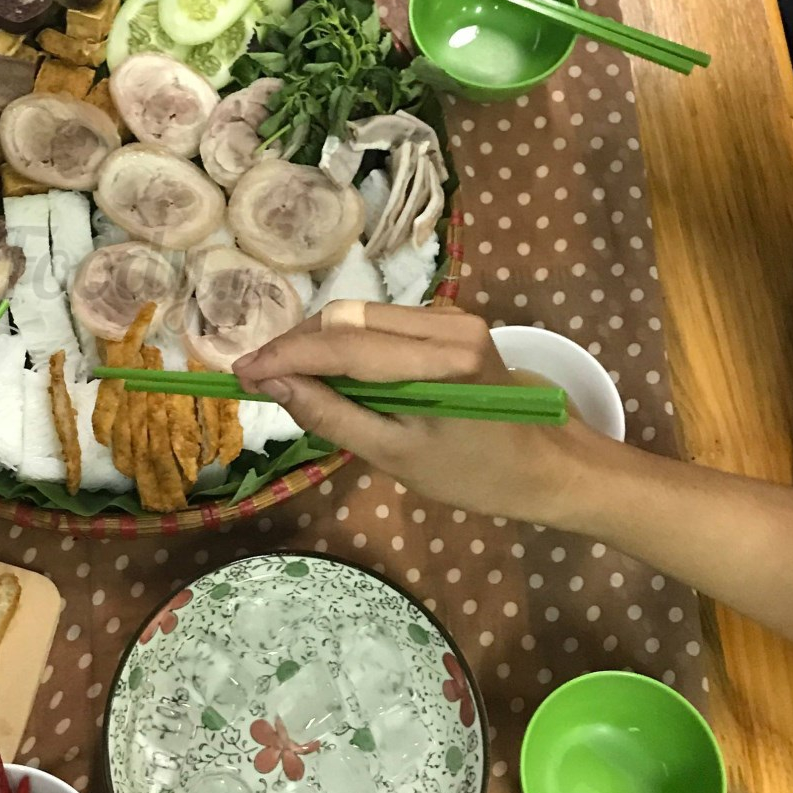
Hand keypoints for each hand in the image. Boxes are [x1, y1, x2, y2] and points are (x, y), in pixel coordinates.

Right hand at [237, 301, 591, 522]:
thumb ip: (333, 416)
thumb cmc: (479, 476)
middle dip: (296, 344)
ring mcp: (452, 318)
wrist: (552, 467)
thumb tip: (276, 385)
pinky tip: (330, 373)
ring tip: (285, 379)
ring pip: (361, 316)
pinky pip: (383, 324)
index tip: (240, 373)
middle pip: (348, 318)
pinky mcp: (451, 323)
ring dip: (319, 344)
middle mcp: (448, 323)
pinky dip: (348, 344)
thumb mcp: (397, 457)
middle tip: (256, 378)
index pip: (344, 346)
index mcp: (443, 360)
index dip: (285, 356)